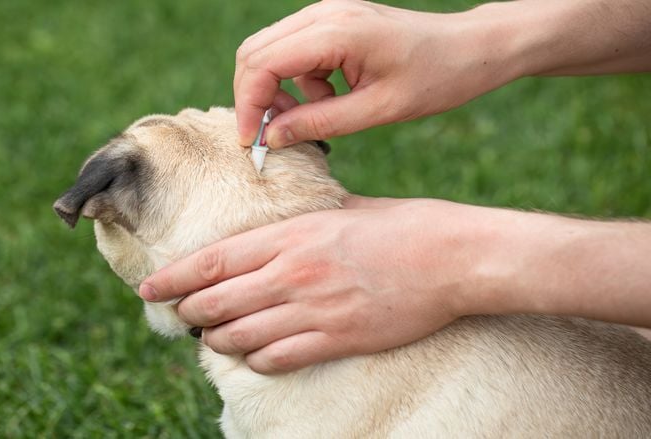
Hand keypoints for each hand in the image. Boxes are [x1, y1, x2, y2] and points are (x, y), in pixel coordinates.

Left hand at [138, 197, 489, 373]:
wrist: (452, 258)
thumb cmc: (402, 226)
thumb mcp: (344, 210)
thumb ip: (304, 221)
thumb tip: (279, 227)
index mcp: (292, 235)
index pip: (214, 261)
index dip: (174, 278)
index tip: (151, 287)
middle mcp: (294, 273)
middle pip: (218, 301)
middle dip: (190, 311)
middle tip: (180, 315)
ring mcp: (315, 309)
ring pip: (242, 334)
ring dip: (218, 339)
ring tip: (212, 337)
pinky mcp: (338, 338)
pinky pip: (279, 357)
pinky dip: (256, 359)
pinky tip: (251, 356)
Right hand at [234, 0, 650, 147]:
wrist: (473, 48)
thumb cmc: (436, 78)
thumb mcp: (378, 110)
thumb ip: (320, 123)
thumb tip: (272, 137)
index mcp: (336, 32)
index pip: (262, 64)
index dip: (248, 105)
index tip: (252, 142)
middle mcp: (325, 14)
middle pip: (255, 52)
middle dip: (255, 97)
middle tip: (274, 134)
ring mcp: (328, 14)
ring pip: (271, 52)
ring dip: (280, 90)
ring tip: (317, 115)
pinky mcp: (334, 22)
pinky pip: (295, 51)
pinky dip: (300, 81)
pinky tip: (332, 97)